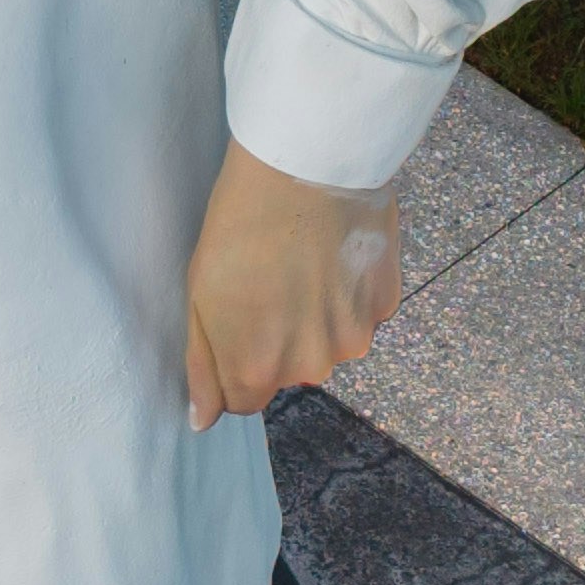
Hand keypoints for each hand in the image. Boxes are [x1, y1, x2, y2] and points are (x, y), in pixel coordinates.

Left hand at [184, 143, 413, 416]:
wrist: (306, 165)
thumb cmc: (240, 221)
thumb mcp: (200, 292)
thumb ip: (203, 363)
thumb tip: (201, 420)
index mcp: (256, 367)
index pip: (243, 400)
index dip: (235, 362)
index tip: (236, 320)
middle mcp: (309, 366)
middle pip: (289, 370)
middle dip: (279, 338)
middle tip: (271, 279)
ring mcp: (354, 337)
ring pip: (329, 342)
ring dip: (318, 316)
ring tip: (305, 260)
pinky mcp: (385, 303)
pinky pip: (361, 312)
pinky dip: (349, 293)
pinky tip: (335, 252)